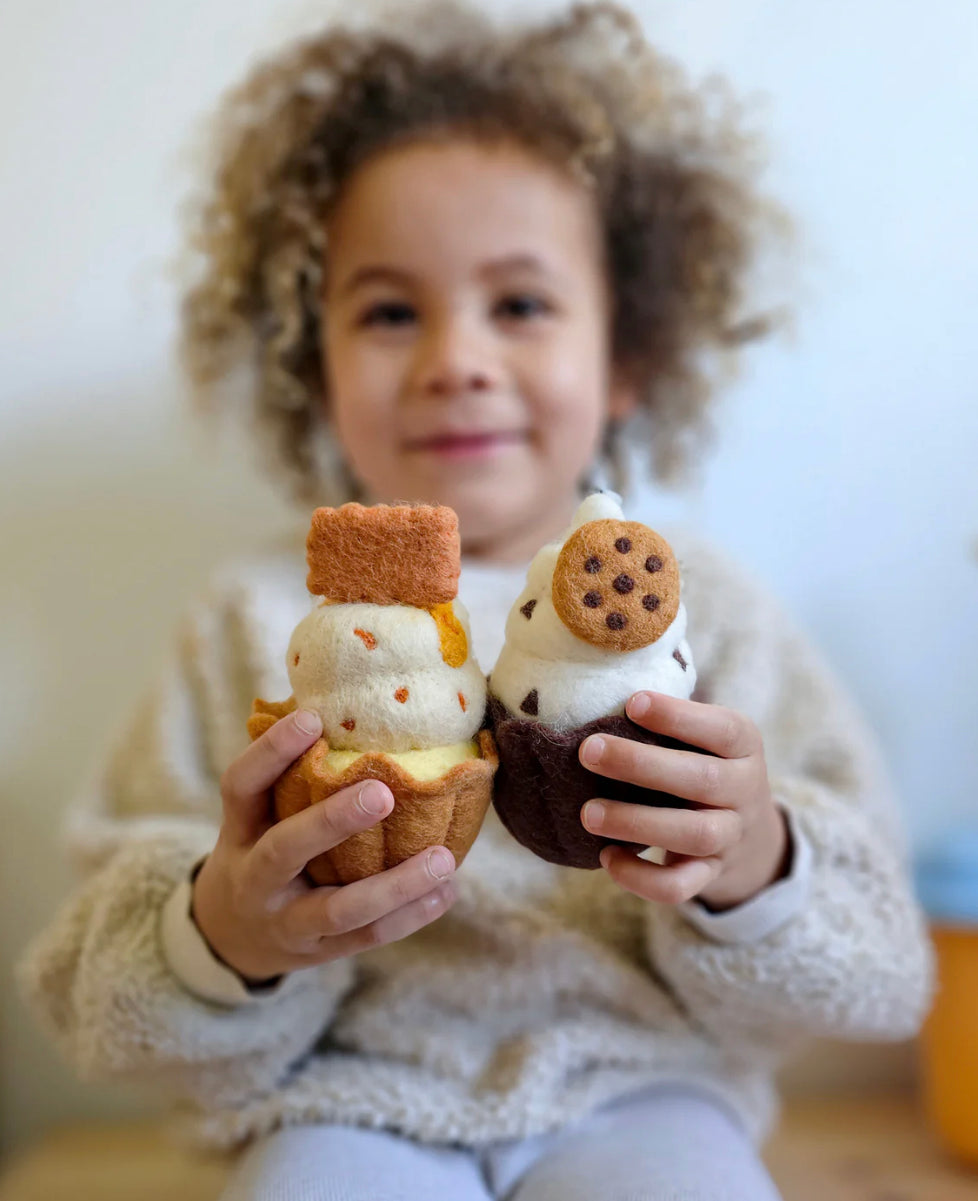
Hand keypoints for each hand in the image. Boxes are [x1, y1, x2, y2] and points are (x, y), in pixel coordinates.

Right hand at [192, 709, 457, 985]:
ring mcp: (285, 922)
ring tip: (443, 858)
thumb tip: (343, 704)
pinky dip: (411, 916)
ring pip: (339, 910)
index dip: (271, 752)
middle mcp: (255, 878)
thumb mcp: (256, 814)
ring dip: (395, 886)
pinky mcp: (318, 953)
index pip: (241, 786)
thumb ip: (290, 774)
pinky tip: (448, 890)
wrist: (231, 936)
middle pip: (285, 850)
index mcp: (238, 831)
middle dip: (332, 823)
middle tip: (382, 793)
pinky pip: (367, 937)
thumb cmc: (260, 847)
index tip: (313, 717)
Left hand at [578, 691, 789, 910]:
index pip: (720, 729)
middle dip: (641, 765)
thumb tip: (598, 691)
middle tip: (588, 751)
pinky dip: (641, 878)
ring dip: (637, 822)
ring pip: (693, 834)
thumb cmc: (705, 762)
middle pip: (702, 780)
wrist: (750, 832)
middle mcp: (745, 789)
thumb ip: (670, 718)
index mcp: (744, 744)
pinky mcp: (710, 874)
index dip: (678, 717)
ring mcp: (731, 836)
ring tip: (588, 813)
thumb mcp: (706, 736)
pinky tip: (606, 857)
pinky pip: (680, 886)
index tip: (631, 703)